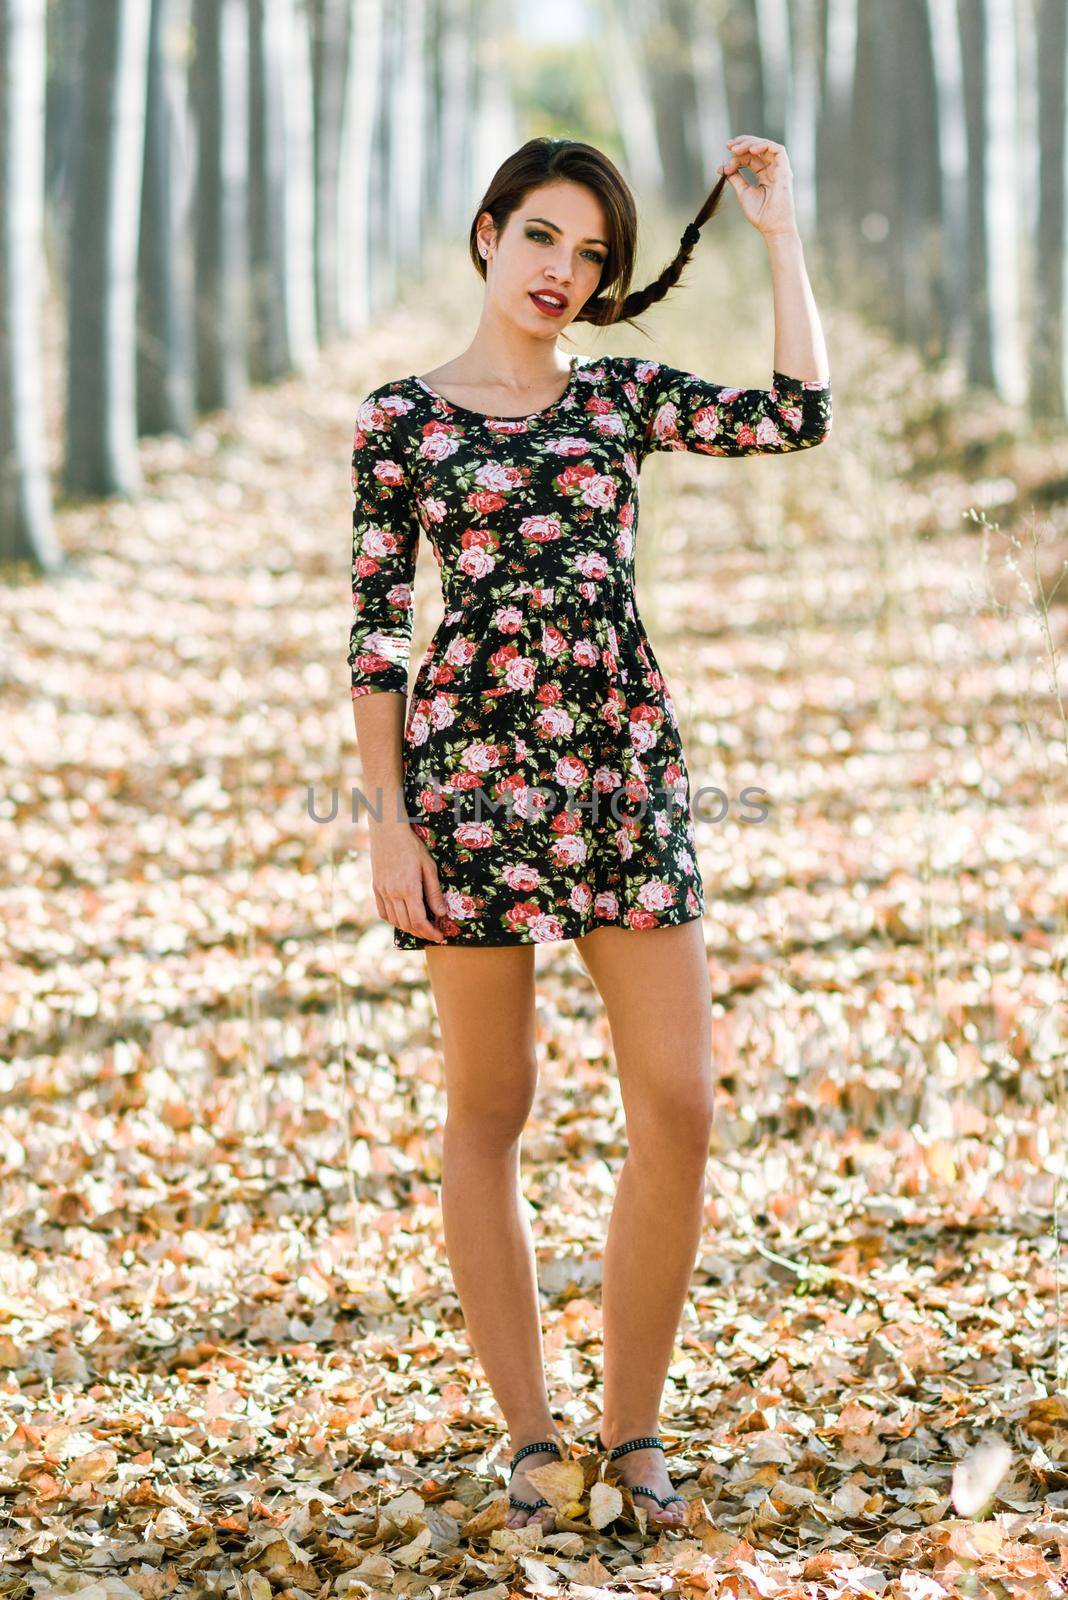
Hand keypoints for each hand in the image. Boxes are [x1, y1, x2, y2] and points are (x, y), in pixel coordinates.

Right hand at [370, 823, 448, 942]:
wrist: (387, 831)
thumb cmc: (412, 846)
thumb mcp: (429, 867)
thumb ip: (434, 892)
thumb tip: (441, 913)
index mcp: (409, 888)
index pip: (419, 920)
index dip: (430, 932)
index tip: (439, 936)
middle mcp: (393, 893)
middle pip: (407, 924)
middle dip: (422, 933)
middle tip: (433, 934)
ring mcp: (382, 892)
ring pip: (394, 921)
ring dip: (408, 928)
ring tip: (421, 927)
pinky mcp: (376, 888)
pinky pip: (383, 912)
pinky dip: (393, 920)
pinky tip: (403, 918)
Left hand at [716, 136, 798, 237]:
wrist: (772, 227)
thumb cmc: (760, 214)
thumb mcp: (743, 192)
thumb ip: (735, 178)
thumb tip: (723, 166)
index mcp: (763, 174)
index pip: (749, 157)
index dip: (736, 156)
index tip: (724, 166)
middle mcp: (772, 169)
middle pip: (757, 148)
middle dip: (742, 144)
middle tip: (728, 146)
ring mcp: (779, 169)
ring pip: (766, 146)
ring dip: (750, 143)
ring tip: (736, 149)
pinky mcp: (785, 170)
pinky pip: (778, 150)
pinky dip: (764, 146)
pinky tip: (751, 150)